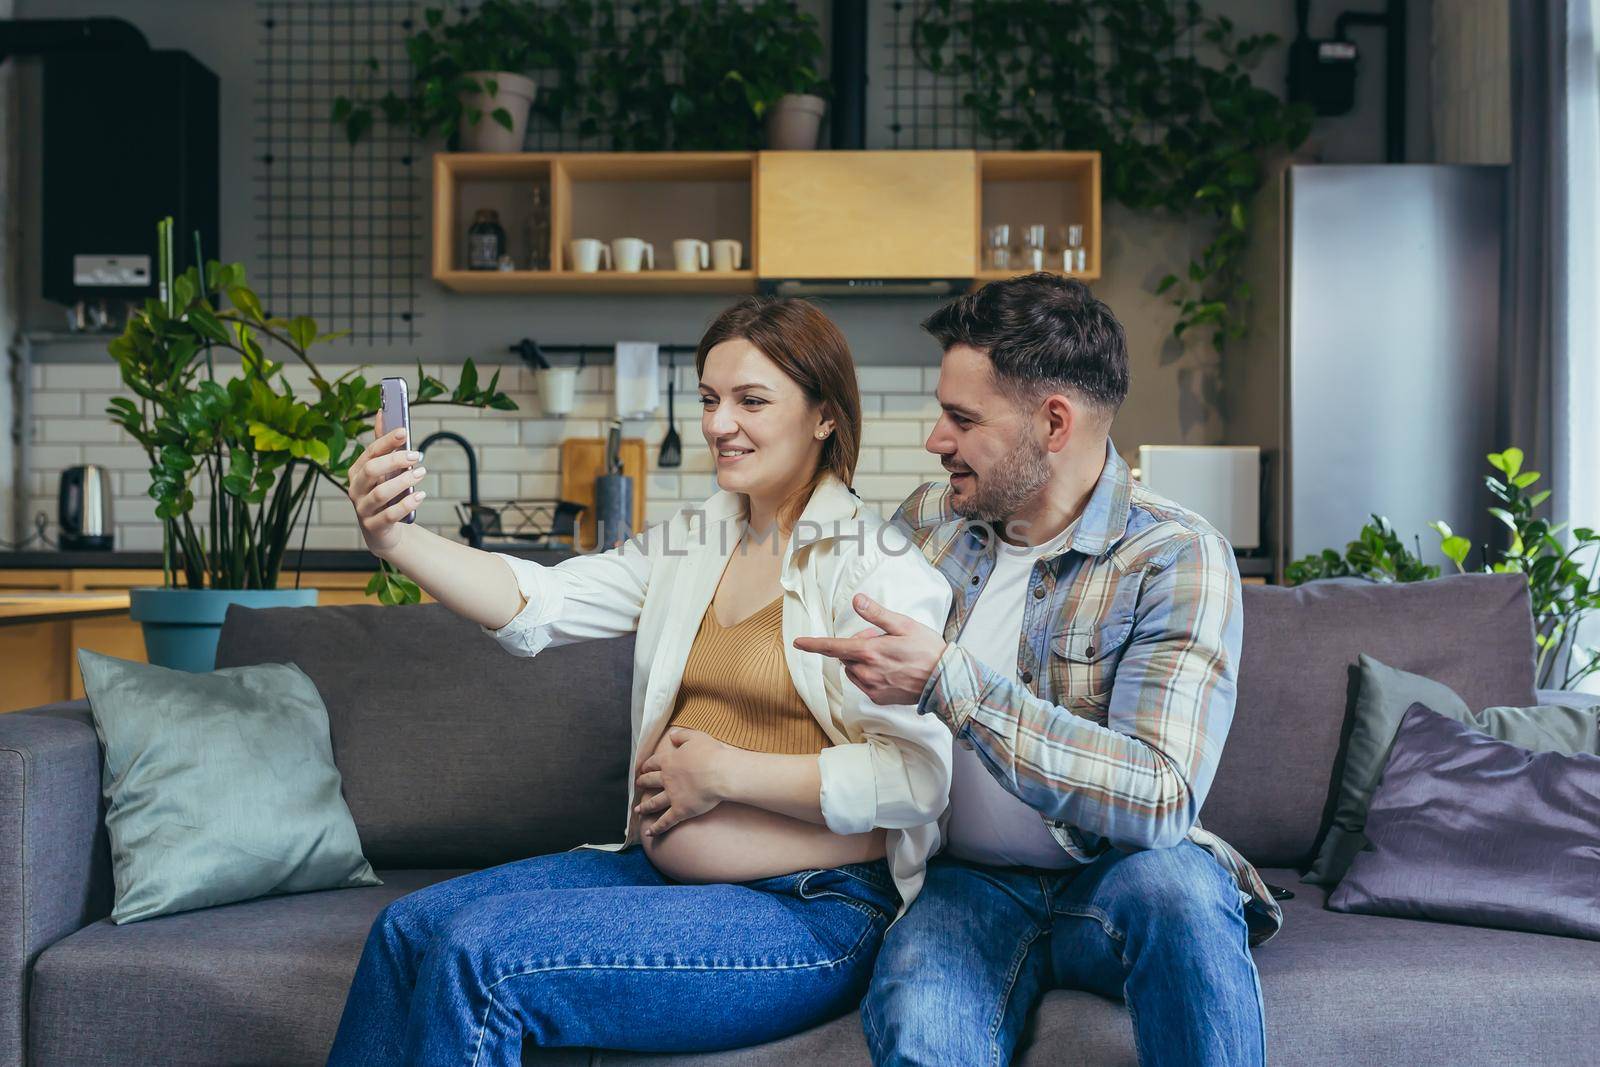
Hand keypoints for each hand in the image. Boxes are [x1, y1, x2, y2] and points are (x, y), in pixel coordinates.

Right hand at [347, 413, 425, 555]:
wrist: (384, 532)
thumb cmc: (386, 495)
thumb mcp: (384, 470)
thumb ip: (383, 445)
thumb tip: (382, 412)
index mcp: (357, 472)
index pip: (369, 452)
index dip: (386, 441)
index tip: (404, 431)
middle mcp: (355, 490)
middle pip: (371, 470)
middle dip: (394, 460)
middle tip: (415, 455)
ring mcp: (363, 509)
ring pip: (380, 493)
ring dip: (403, 481)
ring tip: (421, 472)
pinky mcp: (374, 526)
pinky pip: (389, 515)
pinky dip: (406, 504)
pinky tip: (420, 495)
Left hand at [633, 728, 730, 836]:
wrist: (719, 773)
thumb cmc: (711, 753)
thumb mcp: (696, 736)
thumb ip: (682, 735)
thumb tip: (671, 736)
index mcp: (669, 761)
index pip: (654, 763)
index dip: (647, 766)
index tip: (643, 768)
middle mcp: (667, 779)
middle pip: (650, 781)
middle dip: (642, 783)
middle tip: (638, 785)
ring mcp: (672, 796)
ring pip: (654, 802)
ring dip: (645, 807)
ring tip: (638, 810)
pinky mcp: (680, 811)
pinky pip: (666, 821)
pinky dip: (657, 828)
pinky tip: (649, 833)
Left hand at [793, 594, 947, 705]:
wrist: (944, 681)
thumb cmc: (927, 649)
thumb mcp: (903, 625)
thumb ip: (876, 614)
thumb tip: (856, 599)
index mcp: (869, 652)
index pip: (832, 647)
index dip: (813, 644)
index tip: (797, 643)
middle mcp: (866, 672)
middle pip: (847, 656)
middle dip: (857, 645)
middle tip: (882, 639)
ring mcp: (871, 687)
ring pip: (854, 670)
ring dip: (862, 661)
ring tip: (889, 656)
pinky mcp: (878, 698)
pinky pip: (864, 683)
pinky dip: (870, 674)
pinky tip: (892, 671)